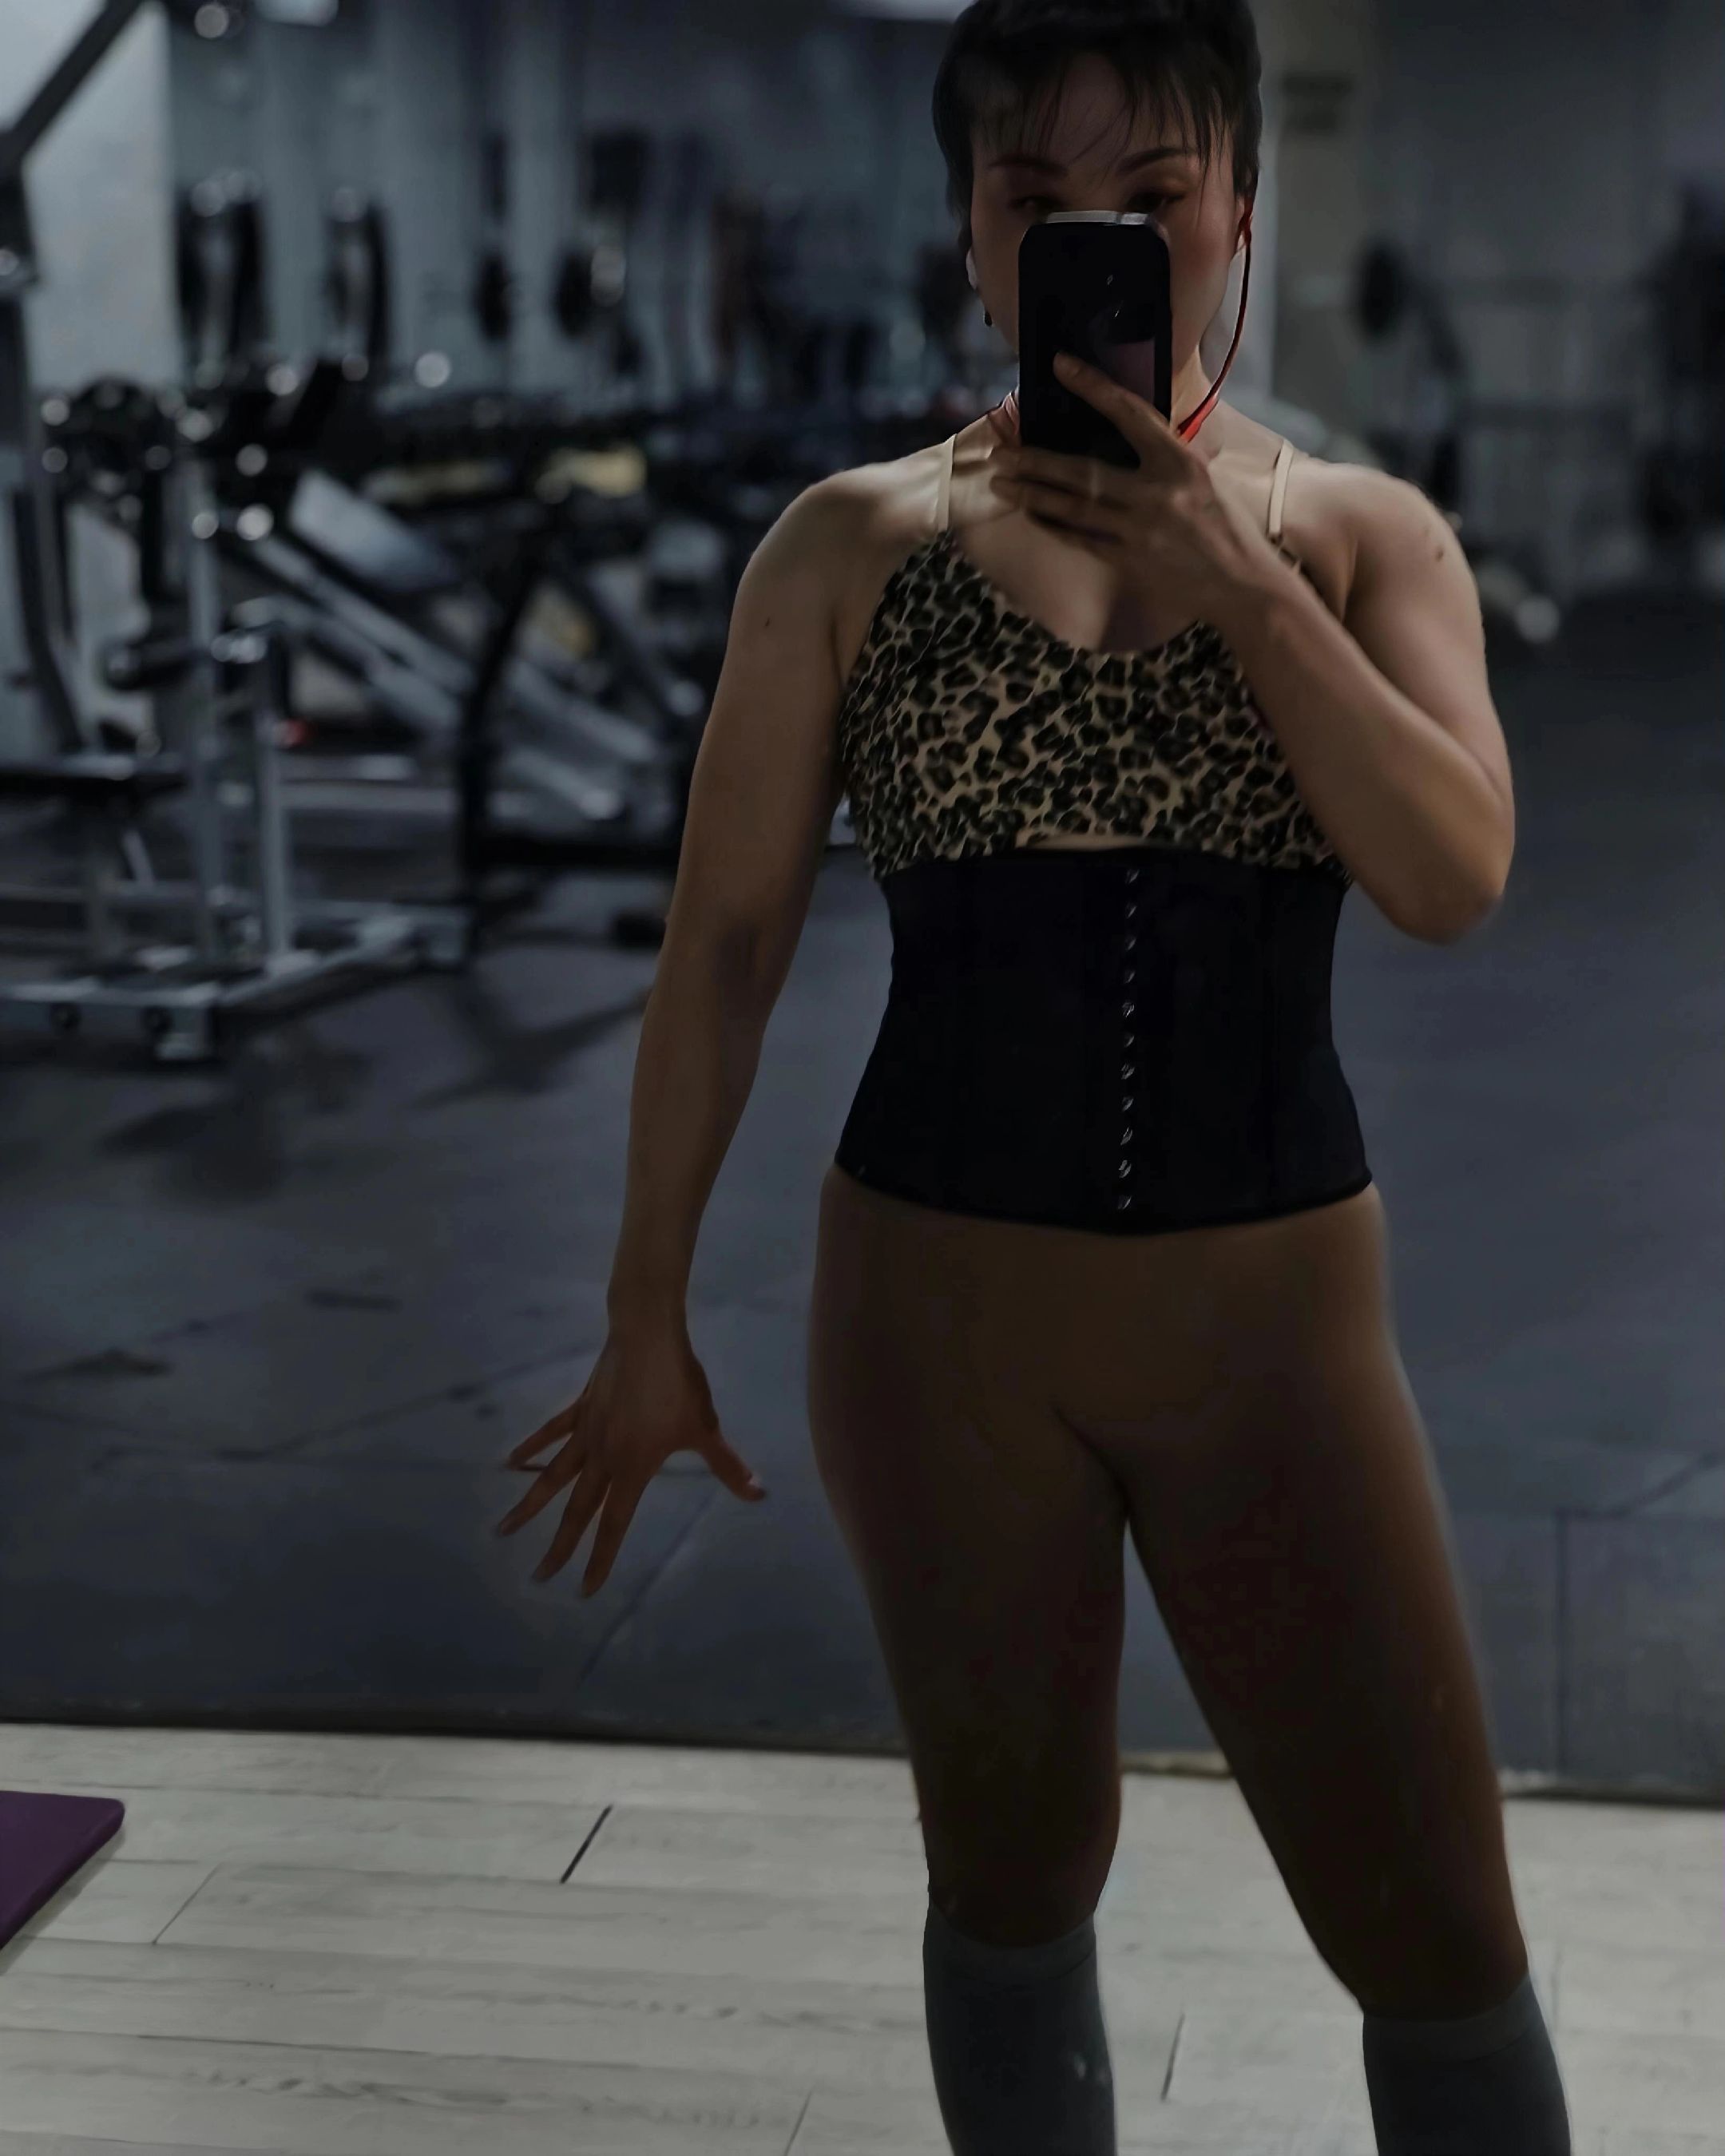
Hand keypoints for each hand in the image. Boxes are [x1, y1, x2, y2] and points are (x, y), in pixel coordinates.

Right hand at [496, 1326, 766, 1594]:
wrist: (647, 1335)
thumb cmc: (679, 1383)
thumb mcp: (706, 1428)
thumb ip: (727, 1466)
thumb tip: (759, 1494)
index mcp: (632, 1468)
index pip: (613, 1524)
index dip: (599, 1558)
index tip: (582, 1589)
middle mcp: (602, 1457)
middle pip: (576, 1510)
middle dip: (558, 1546)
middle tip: (537, 1576)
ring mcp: (586, 1432)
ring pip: (551, 1476)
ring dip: (528, 1505)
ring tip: (502, 1529)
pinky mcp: (580, 1407)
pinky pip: (551, 1433)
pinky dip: (530, 1448)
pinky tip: (508, 1461)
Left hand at [986, 353, 1284, 632]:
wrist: (1242, 584)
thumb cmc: (1224, 525)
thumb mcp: (1202, 477)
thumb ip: (1163, 456)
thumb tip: (1122, 433)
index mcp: (1180, 462)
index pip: (1129, 412)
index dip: (1093, 387)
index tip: (1060, 365)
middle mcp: (1157, 493)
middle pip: (1084, 470)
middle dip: (1036, 460)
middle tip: (1001, 450)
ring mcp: (1139, 530)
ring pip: (1073, 508)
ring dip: (1032, 494)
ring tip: (1000, 481)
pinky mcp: (1128, 561)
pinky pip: (1079, 538)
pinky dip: (1052, 524)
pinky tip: (1030, 511)